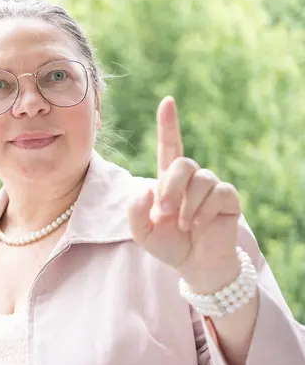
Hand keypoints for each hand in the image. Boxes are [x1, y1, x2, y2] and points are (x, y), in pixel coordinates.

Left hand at [127, 97, 241, 288]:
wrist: (194, 263)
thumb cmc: (168, 243)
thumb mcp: (142, 232)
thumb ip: (136, 211)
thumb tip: (147, 189)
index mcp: (168, 179)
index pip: (169, 145)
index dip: (168, 124)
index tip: (167, 101)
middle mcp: (191, 178)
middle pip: (183, 164)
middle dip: (171, 188)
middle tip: (165, 212)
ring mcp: (211, 186)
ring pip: (202, 179)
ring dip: (188, 206)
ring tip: (185, 225)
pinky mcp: (228, 198)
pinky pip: (219, 193)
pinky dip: (204, 211)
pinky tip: (199, 225)